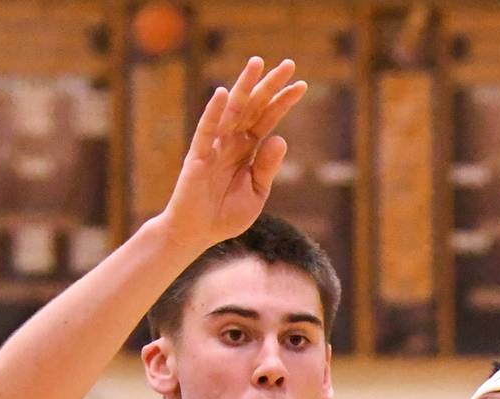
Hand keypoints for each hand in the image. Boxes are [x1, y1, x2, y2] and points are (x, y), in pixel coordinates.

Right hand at [159, 57, 306, 252]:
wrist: (197, 233)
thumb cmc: (225, 215)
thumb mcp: (256, 192)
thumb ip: (267, 167)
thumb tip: (280, 139)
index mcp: (248, 149)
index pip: (268, 119)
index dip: (283, 102)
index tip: (302, 85)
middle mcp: (232, 141)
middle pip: (253, 107)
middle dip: (270, 85)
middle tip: (288, 64)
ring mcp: (215, 146)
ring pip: (232, 111)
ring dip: (244, 86)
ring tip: (257, 63)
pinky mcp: (199, 156)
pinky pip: (207, 130)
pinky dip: (214, 112)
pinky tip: (224, 94)